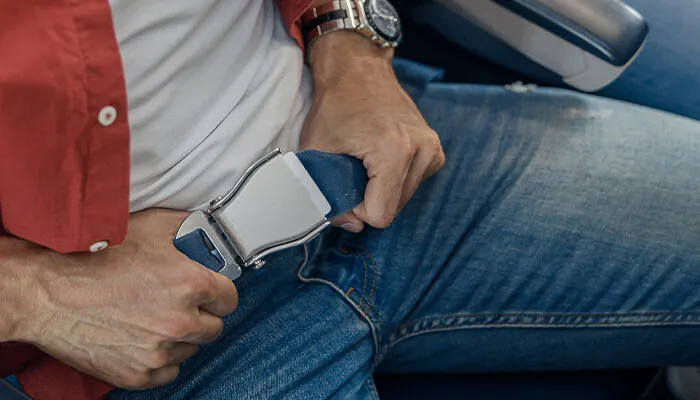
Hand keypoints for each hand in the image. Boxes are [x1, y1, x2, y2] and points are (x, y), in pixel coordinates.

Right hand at [13, 209, 237, 388]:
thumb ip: (184, 227)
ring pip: (190, 349)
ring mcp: (159, 352)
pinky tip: (144, 339)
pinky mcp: (138, 374)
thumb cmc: (95, 257)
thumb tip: (201, 227)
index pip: (229, 299)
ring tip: (154, 318)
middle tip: (180, 304)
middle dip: (202, 315)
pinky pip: (168, 371)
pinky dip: (160, 359)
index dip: (219, 292)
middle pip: (214, 327)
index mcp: (190, 285)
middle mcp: (180, 322)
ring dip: (180, 337)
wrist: (49, 292)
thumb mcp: (149, 227)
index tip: (210, 292)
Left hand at [301, 32, 444, 231]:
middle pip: (394, 209)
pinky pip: (413, 184)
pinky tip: (381, 159)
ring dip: (381, 191)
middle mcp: (422, 150)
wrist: (358, 69)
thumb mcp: (317, 152)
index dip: (356, 211)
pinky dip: (394, 180)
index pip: (381, 215)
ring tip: (365, 163)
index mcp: (394, 152)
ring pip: (403, 199)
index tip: (343, 187)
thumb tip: (350, 226)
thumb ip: (328, 194)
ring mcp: (433, 149)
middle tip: (350, 173)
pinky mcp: (435, 149)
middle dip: (368, 200)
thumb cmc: (335, 106)